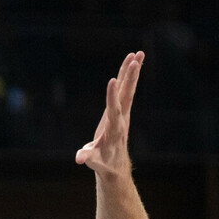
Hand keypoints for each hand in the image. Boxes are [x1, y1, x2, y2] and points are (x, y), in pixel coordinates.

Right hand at [75, 51, 144, 175]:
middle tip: (135, 60)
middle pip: (127, 96)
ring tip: (138, 54)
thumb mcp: (94, 162)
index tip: (113, 80)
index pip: (113, 110)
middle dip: (130, 78)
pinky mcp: (122, 109)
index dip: (112, 96)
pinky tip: (133, 61)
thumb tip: (79, 159)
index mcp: (114, 129)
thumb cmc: (103, 162)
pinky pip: (126, 90)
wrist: (115, 165)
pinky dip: (128, 76)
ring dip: (133, 72)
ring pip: (129, 89)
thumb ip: (88, 157)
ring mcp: (123, 112)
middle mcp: (122, 118)